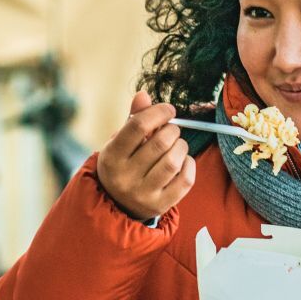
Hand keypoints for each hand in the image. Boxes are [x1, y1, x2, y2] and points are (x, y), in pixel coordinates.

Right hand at [97, 91, 195, 220]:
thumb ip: (133, 119)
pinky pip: (185, 180)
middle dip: (172, 130)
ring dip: (181, 146)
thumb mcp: (120, 142)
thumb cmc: (123, 164)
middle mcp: (125, 177)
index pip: (138, 126)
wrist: (117, 205)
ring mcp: (142, 194)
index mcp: (111, 156)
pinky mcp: (160, 205)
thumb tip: (143, 94)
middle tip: (172, 130)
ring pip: (173, 161)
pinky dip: (189, 165)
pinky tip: (183, 161)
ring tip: (177, 145)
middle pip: (160, 142)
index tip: (169, 110)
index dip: (158, 112)